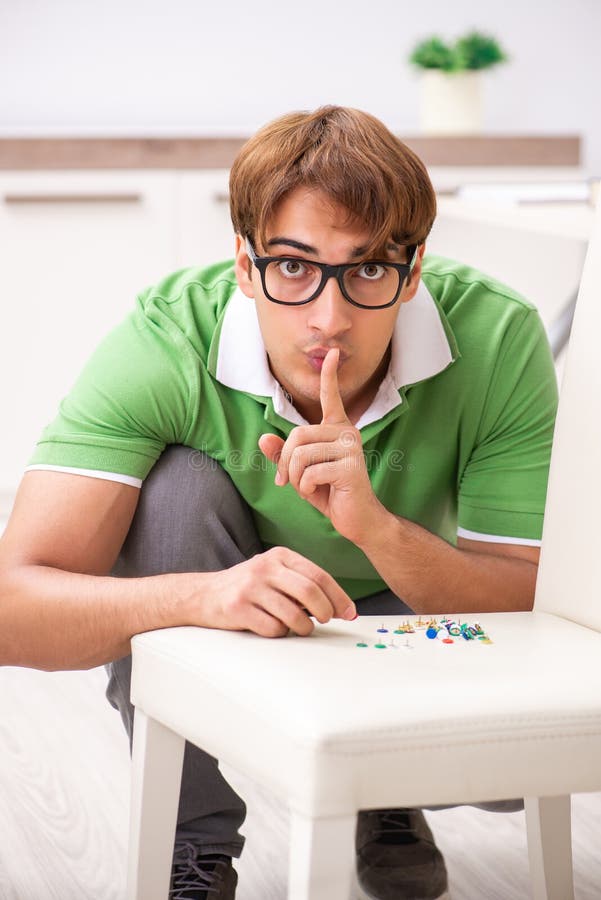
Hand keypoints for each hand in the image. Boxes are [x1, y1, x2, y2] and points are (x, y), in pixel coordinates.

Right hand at [201, 546, 356, 636]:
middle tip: (326, 621)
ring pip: (294, 614)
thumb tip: (337, 605)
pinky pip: (273, 628)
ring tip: (299, 627)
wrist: (203, 594)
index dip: (338, 596)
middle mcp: (265, 568)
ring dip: (303, 628)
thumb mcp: (273, 573)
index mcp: (279, 556)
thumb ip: (300, 583)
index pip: (318, 575)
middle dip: (325, 611)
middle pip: (310, 592)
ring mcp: (251, 587)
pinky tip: (273, 627)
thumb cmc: (247, 587)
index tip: (348, 612)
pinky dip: (280, 633)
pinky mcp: (239, 608)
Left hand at [259, 348, 385, 545]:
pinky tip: (318, 493)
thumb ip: (283, 455)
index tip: (333, 353)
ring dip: (294, 477)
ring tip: (305, 488)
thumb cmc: (329, 492)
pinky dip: (305, 487)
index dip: (330, 376)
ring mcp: (351, 449)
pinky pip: (310, 472)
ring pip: (301, 454)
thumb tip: (263, 438)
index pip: (331, 397)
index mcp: (337, 429)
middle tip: (288, 481)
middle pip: (298, 434)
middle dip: (287, 462)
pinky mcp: (351, 467)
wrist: (357, 520)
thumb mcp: (300, 472)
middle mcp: (347, 433)